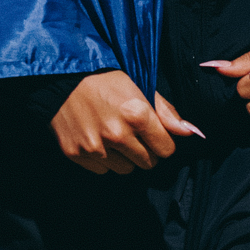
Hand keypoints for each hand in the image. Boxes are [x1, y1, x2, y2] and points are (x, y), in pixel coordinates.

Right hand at [51, 71, 202, 175]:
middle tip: (134, 135)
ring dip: (125, 158)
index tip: (155, 135)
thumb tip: (189, 131)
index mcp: (137, 114)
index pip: (166, 150)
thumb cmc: (104, 79)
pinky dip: (104, 160)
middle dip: (146, 152)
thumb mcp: (139, 85)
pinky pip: (102, 170)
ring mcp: (95, 147)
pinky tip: (98, 140)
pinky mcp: (77, 154)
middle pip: (148, 163)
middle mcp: (117, 134)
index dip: (163, 142)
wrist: (61, 79)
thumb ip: (165, 111)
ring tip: (115, 137)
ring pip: (126, 170)